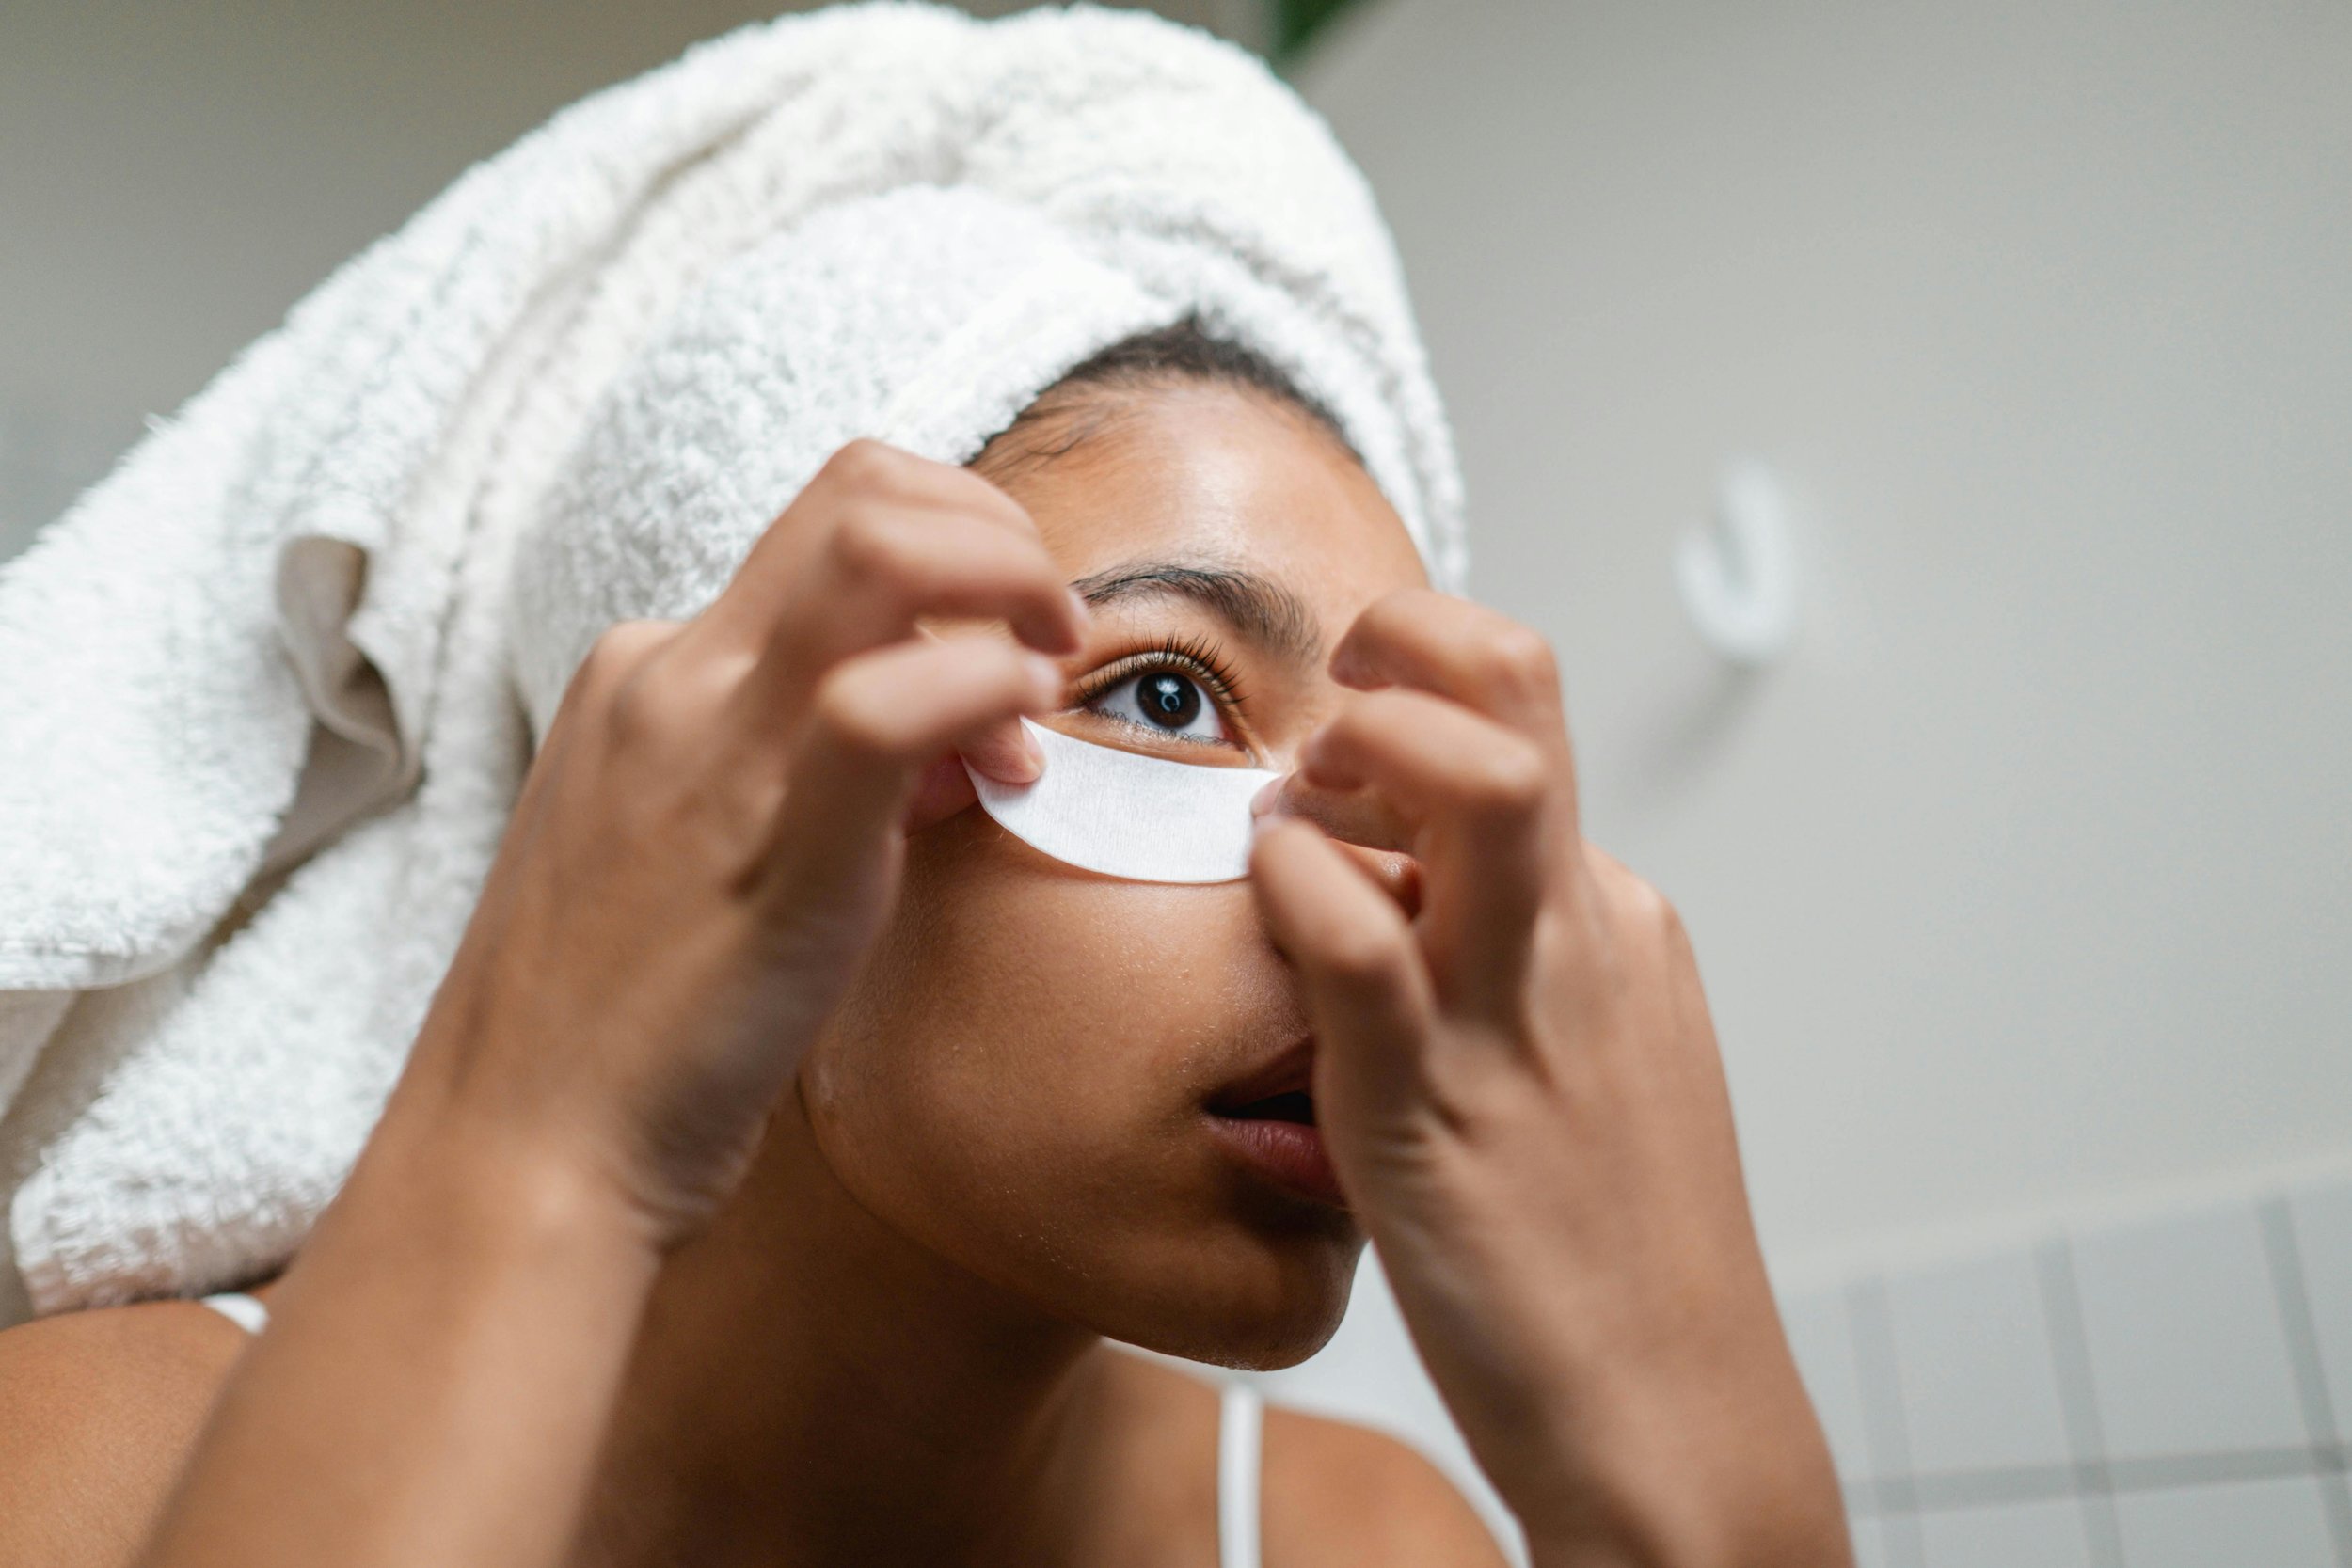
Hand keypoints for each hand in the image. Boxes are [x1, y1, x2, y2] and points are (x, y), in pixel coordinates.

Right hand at [396, 439, 1084, 1250]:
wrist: (522, 1154)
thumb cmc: (630, 1025)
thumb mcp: (716, 852)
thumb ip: (829, 768)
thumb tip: (967, 731)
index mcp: (650, 672)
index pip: (828, 527)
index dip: (950, 555)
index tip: (1002, 653)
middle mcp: (670, 674)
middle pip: (862, 491)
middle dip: (996, 529)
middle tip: (1052, 631)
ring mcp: (707, 741)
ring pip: (877, 544)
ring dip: (1008, 577)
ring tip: (1048, 674)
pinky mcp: (766, 835)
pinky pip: (892, 697)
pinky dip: (988, 685)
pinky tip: (1014, 759)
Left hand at [1250, 591, 1848, 1567]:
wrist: (1668, 1414)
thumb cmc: (1609, 1249)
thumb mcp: (1585, 1061)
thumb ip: (1510, 960)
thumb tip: (1393, 889)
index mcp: (1614, 918)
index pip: (1523, 716)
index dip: (1426, 678)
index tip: (1353, 735)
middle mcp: (1580, 934)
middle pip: (1521, 692)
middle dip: (1407, 641)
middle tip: (1331, 714)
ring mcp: (1514, 1010)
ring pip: (1480, 783)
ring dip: (1364, 744)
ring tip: (1305, 805)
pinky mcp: (1433, 1106)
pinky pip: (1357, 944)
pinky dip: (1294, 887)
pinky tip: (1269, 901)